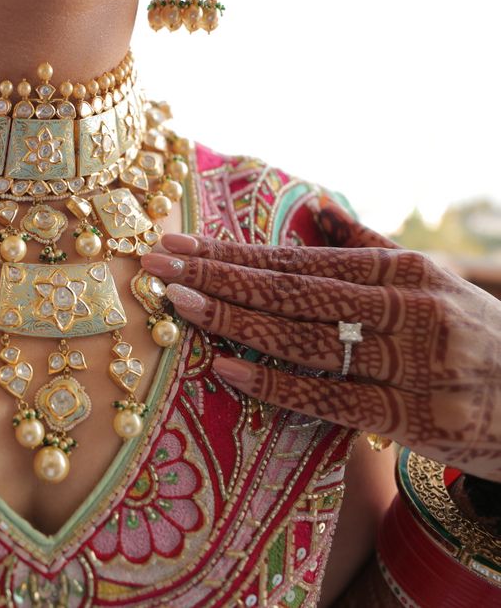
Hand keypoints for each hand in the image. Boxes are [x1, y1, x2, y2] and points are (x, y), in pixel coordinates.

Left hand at [140, 197, 500, 481]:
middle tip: (156, 265)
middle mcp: (409, 309)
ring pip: (306, 340)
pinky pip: (332, 398)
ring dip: (235, 321)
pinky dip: (277, 383)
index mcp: (404, 271)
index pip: (299, 261)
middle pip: (293, 292)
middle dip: (217, 277)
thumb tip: (313, 206)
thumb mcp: (432, 282)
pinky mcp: (417, 418)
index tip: (177, 243)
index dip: (232, 253)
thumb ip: (368, 248)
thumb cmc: (471, 336)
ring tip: (178, 304)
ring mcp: (414, 364)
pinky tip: (228, 368)